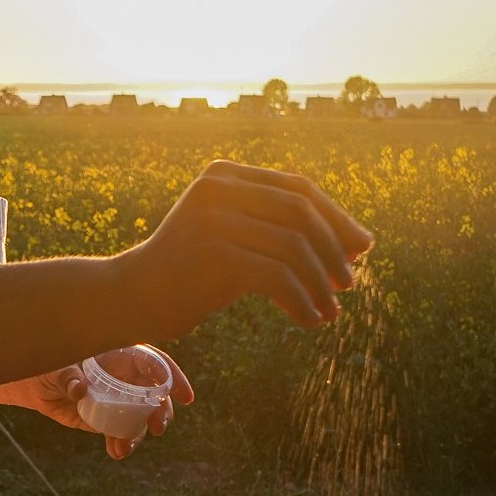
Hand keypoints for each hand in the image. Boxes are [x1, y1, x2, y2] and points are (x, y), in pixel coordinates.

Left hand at [0, 349, 194, 459]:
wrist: (36, 386)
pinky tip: (115, 452)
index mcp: (120, 355)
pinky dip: (122, 443)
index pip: (154, 362)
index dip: (172, 377)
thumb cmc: (48, 365)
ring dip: (139, 433)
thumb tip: (79, 389)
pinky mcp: (108, 417)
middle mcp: (125, 377)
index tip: (183, 395)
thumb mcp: (56, 367)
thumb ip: (69, 377)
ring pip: (142, 416)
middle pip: (156, 392)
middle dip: (162, 411)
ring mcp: (119, 399)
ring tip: (125, 447)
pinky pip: (123, 431)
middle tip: (158, 428)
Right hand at [118, 162, 373, 339]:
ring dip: (320, 283)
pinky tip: (308, 321)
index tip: (360, 250)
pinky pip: (279, 278)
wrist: (134, 295)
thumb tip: (361, 241)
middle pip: (302, 213)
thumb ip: (281, 227)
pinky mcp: (216, 255)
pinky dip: (302, 302)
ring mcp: (215, 219)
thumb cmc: (192, 269)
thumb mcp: (234, 234)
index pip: (298, 189)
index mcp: (224, 173)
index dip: (336, 219)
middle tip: (348, 284)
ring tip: (329, 310)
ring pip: (295, 248)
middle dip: (334, 250)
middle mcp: (219, 187)